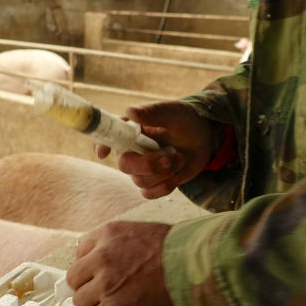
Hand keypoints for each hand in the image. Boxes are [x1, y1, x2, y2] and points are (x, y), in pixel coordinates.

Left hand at [66, 221, 176, 305]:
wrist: (198, 270)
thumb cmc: (179, 253)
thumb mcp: (141, 234)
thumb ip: (116, 246)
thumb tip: (100, 267)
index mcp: (108, 234)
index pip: (80, 255)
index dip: (92, 270)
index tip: (102, 277)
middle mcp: (101, 257)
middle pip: (74, 280)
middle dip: (90, 289)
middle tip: (108, 295)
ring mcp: (105, 284)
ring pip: (82, 303)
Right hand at [95, 101, 214, 198]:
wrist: (204, 139)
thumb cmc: (185, 121)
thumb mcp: (173, 113)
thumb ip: (153, 113)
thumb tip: (130, 111)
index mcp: (131, 131)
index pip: (108, 137)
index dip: (101, 145)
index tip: (104, 153)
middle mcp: (132, 150)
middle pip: (124, 165)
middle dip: (147, 165)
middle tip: (167, 159)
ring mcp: (141, 168)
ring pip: (140, 181)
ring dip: (164, 173)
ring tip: (179, 158)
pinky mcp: (152, 183)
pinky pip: (148, 193)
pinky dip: (165, 186)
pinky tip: (175, 174)